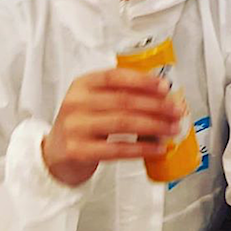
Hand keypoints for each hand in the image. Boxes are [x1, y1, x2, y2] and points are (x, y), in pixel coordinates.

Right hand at [42, 68, 182, 186]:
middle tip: (177, 110)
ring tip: (172, 128)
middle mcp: (76, 103)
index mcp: (83, 84)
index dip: (144, 81)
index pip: (116, 76)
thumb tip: (164, 94)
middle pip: (124, 101)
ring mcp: (75, 128)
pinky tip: (157, 148)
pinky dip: (141, 149)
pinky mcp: (78, 151)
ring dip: (154, 126)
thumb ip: (121, 93)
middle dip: (157, 105)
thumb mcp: (95, 100)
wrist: (54, 154)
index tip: (166, 86)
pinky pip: (116, 149)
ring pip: (123, 123)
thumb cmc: (83, 123)